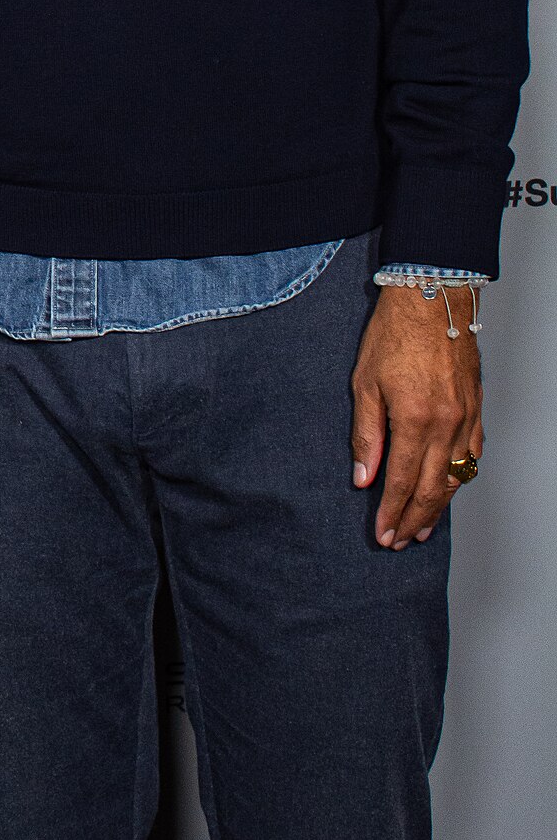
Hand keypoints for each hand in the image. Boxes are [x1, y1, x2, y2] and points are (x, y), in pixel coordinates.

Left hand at [350, 285, 482, 549]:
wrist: (432, 298)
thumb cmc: (393, 334)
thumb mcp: (364, 383)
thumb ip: (366, 435)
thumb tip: (363, 477)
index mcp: (415, 419)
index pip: (403, 480)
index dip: (391, 511)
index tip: (382, 533)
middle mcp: (447, 424)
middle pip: (434, 488)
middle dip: (414, 518)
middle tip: (398, 540)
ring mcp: (467, 417)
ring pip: (458, 476)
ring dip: (439, 505)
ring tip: (422, 526)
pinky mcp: (476, 407)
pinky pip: (473, 453)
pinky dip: (460, 477)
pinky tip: (449, 487)